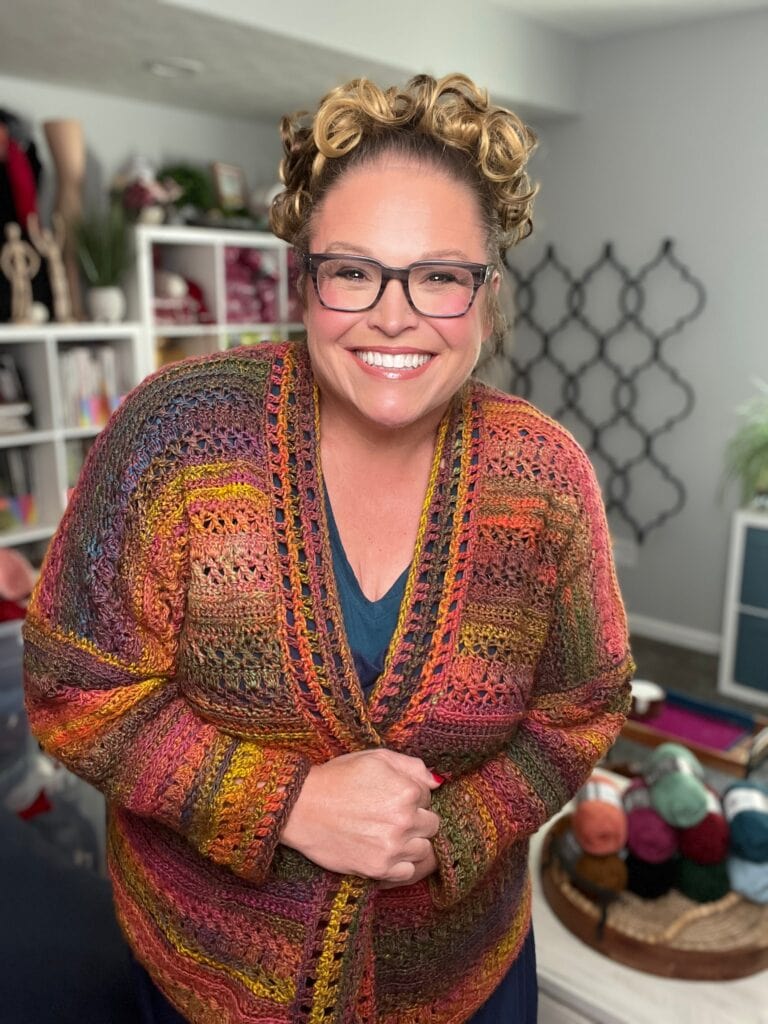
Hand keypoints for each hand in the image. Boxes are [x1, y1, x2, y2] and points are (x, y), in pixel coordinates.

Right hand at [279, 748, 440, 882]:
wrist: (301, 807)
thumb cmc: (337, 778)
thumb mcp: (375, 758)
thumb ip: (411, 766)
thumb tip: (437, 782)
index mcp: (407, 790)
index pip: (428, 797)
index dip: (412, 796)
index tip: (392, 797)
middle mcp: (404, 820)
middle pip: (432, 825)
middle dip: (416, 819)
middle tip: (391, 816)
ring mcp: (393, 847)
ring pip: (424, 849)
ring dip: (411, 842)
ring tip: (388, 834)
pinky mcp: (379, 868)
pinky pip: (408, 871)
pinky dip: (401, 864)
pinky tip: (386, 852)